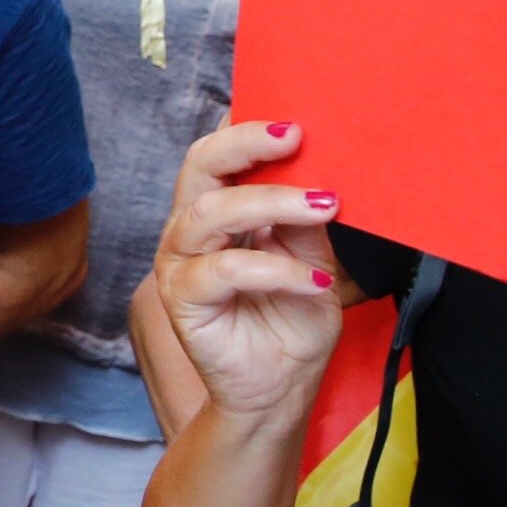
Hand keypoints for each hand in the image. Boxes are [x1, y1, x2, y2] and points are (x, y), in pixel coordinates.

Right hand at [150, 120, 344, 419]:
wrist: (281, 389)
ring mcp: (181, 263)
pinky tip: (313, 279)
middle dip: (246, 143)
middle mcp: (190, 229)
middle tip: (296, 135)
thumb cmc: (292, 321)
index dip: (248, 129)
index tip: (295, 117)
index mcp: (217, 210)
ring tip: (326, 207)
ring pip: (212, 213)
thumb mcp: (312, 256)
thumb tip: (318, 166)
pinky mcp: (183, 300)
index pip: (219, 153)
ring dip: (274, 202)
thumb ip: (304, 217)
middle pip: (200, 165)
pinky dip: (276, 269)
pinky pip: (226, 270)